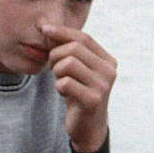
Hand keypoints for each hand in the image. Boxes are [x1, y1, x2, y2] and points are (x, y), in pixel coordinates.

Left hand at [41, 24, 115, 152]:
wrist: (87, 127)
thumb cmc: (79, 94)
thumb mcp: (75, 69)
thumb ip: (65, 48)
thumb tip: (45, 25)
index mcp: (108, 61)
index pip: (84, 38)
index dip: (62, 31)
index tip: (44, 28)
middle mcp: (109, 71)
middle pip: (74, 48)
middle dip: (56, 55)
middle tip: (52, 68)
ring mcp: (103, 86)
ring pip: (68, 63)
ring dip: (56, 71)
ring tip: (59, 80)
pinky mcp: (93, 100)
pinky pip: (65, 82)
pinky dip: (58, 86)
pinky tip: (63, 93)